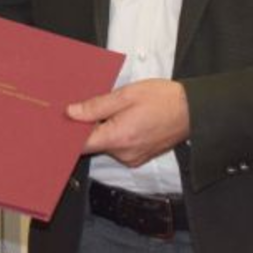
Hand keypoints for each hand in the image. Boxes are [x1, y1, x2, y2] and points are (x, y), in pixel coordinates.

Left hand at [67, 79, 189, 167]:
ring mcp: (132, 157)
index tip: (60, 123)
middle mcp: (124, 153)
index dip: (68, 134)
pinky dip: (115, 133)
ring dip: (103, 128)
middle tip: (87, 106)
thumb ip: (96, 106)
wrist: (193, 110)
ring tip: (112, 109)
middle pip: (93, 144)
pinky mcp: (138, 157)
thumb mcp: (126, 95)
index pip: (81, 144)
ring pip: (106, 144)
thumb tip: (71, 112)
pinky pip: (118, 146)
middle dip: (88, 126)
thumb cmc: (163, 99)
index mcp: (118, 138)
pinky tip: (122, 118)